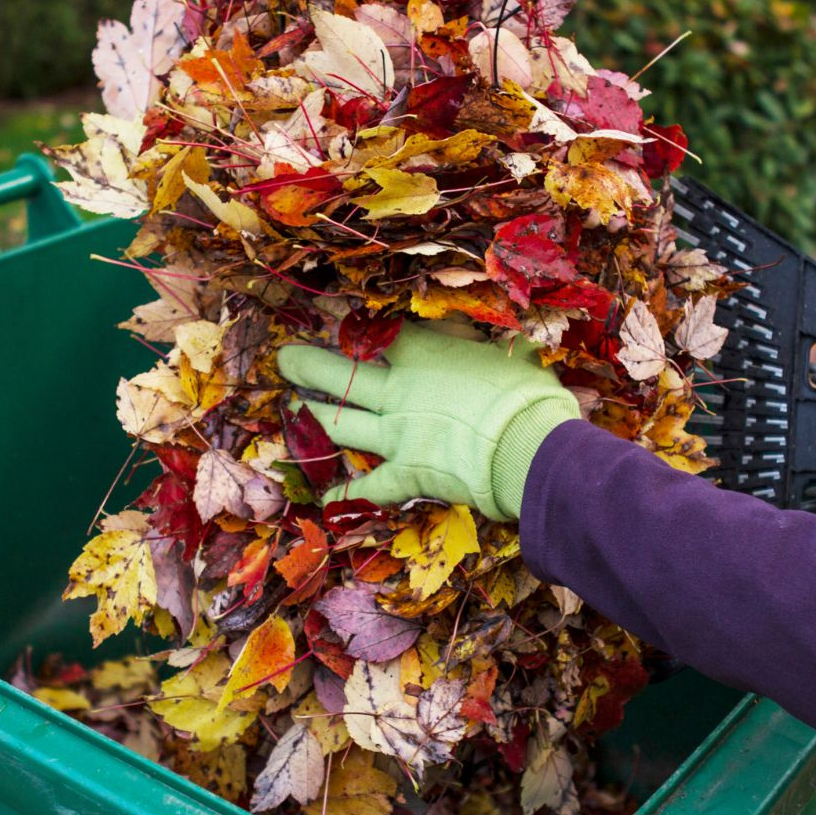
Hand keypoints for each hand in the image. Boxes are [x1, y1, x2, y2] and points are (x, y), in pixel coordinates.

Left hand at [276, 321, 582, 520]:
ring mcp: (397, 436)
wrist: (530, 446)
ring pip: (342, 423)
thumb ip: (480, 341)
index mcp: (425, 355)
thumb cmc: (527, 393)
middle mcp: (400, 392)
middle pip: (343, 375)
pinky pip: (368, 488)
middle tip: (285, 359)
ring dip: (315, 415)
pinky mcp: (407, 475)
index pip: (381, 333)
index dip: (356, 324)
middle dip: (309, 366)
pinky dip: (346, 494)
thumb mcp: (508, 350)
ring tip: (295, 406)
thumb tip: (476, 328)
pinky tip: (324, 498)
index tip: (337, 316)